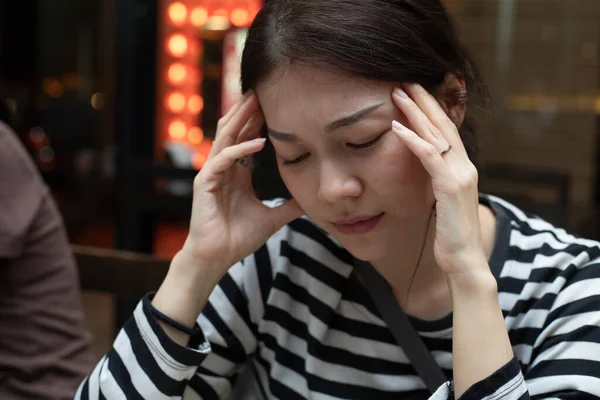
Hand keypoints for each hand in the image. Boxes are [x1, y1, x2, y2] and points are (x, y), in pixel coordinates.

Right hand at [181, 92, 303, 274]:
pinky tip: (260, 143)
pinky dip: (241, 149)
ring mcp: (213, 173)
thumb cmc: (238, 238)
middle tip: (264, 89)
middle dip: (249, 110)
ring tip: (257, 101)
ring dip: (241, 119)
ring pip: (226, 137)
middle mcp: (224, 168)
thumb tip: (309, 201)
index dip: (259, 121)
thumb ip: (288, 207)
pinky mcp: (205, 183)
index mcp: (237, 173)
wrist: (217, 257)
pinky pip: (223, 159)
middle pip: (235, 130)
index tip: (276, 104)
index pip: (247, 138)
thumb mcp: (271, 218)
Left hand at [391, 83, 486, 278]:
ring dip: (416, 112)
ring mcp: (460, 175)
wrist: (464, 260)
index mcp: (462, 169)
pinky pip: (429, 156)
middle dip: (424, 101)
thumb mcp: (443, 203)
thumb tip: (425, 174)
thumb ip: (438, 183)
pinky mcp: (450, 187)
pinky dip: (412, 139)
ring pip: (436, 134)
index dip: (431, 110)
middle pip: (443, 125)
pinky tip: (396, 127)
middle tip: (406, 81)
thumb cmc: (451, 235)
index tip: (415, 93)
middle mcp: (465, 166)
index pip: (447, 132)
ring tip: (398, 93)